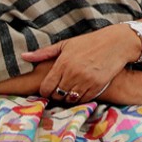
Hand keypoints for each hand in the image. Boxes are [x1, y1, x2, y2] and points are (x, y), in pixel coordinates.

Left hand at [22, 23, 140, 102]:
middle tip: (61, 88)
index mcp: (63, 63)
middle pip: (57, 95)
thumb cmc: (90, 42)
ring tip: (72, 88)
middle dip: (57, 94)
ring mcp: (86, 81)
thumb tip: (23, 56)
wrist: (117, 43)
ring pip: (69, 99)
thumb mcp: (66, 44)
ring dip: (69, 96)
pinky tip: (83, 89)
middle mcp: (73, 73)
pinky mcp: (97, 86)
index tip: (50, 87)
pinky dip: (81, 97)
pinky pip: (83, 99)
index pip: (46, 88)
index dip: (46, 90)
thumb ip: (44, 53)